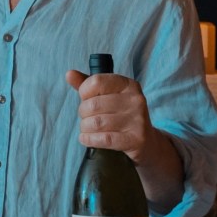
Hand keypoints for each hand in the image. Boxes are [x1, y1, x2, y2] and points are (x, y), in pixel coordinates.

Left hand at [66, 69, 184, 209]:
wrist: (146, 142)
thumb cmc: (121, 115)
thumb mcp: (108, 96)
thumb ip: (89, 85)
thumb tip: (69, 74)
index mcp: (128, 85)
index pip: (96, 82)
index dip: (84, 92)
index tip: (85, 99)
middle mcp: (136, 100)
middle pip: (93, 104)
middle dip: (83, 113)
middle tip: (86, 118)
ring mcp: (137, 120)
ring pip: (96, 123)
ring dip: (85, 127)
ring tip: (87, 129)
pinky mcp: (136, 139)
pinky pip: (104, 139)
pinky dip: (89, 139)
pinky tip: (86, 139)